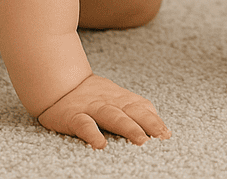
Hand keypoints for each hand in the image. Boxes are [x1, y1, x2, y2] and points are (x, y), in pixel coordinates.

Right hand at [36, 73, 169, 149]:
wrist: (60, 82)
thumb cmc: (93, 96)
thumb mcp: (116, 99)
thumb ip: (134, 109)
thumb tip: (157, 124)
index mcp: (122, 99)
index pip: (142, 108)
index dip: (154, 120)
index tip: (166, 134)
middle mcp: (110, 102)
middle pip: (132, 111)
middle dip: (149, 123)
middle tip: (161, 136)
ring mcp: (92, 108)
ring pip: (113, 116)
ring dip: (128, 128)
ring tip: (141, 141)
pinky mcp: (74, 116)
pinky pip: (84, 125)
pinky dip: (92, 134)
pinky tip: (100, 145)